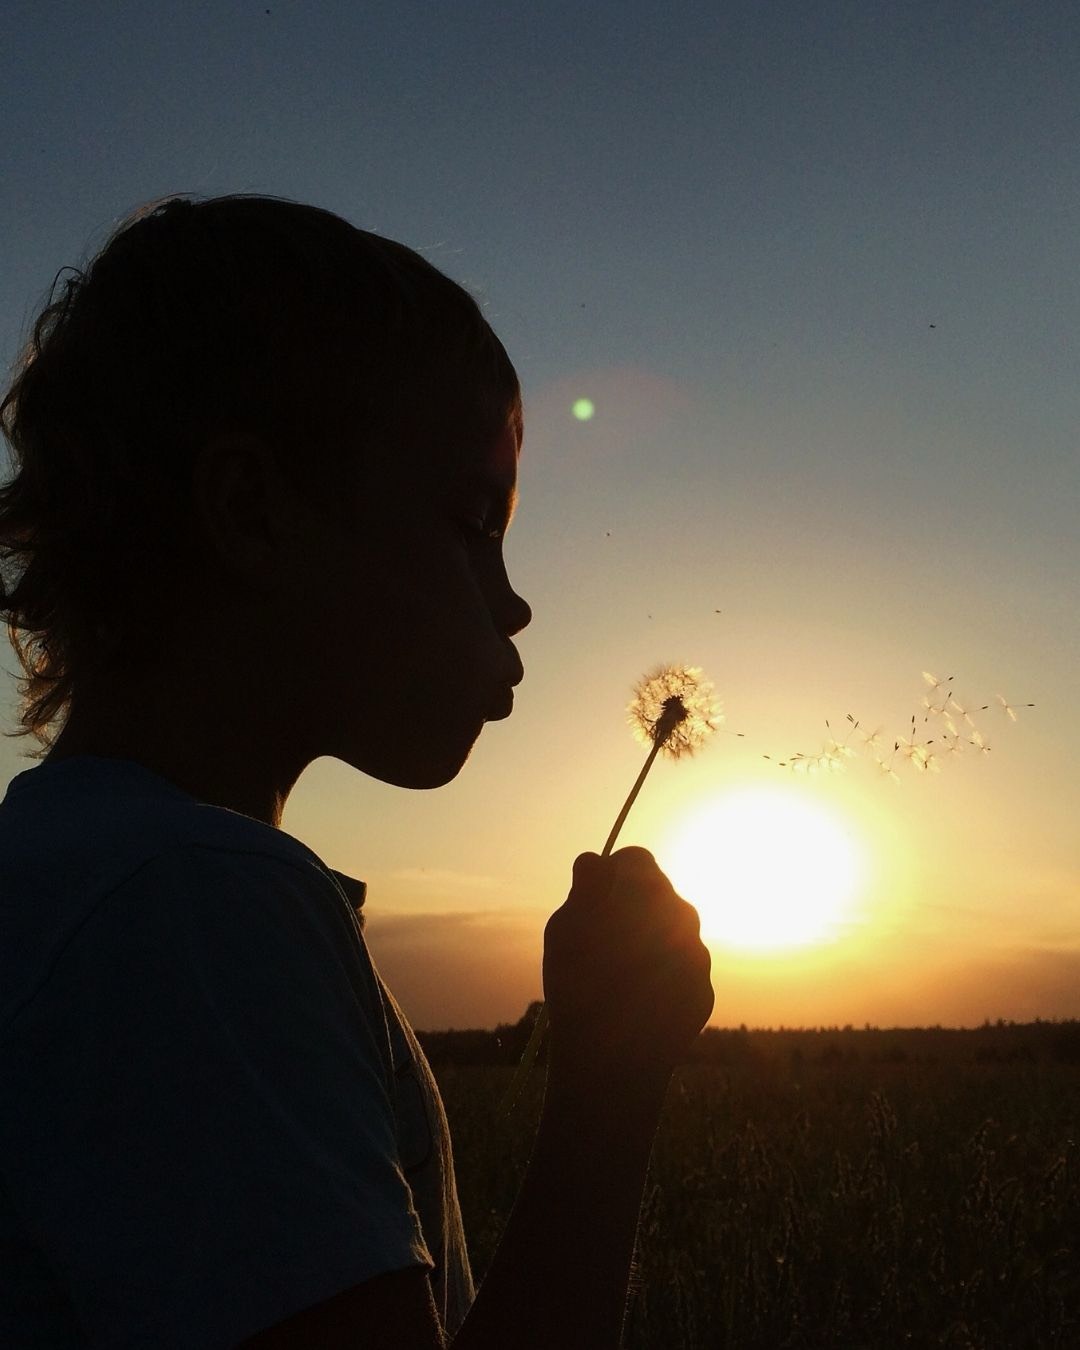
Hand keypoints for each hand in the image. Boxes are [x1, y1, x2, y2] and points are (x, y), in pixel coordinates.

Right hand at [542, 848, 713, 1084]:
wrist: (613, 1064)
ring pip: (671, 936)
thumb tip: (596, 861)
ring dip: (646, 944)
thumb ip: (585, 888)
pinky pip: (680, 974)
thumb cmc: (578, 987)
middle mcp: (684, 918)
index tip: (591, 899)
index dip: (610, 875)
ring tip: (612, 977)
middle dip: (629, 909)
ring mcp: (699, 958)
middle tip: (597, 939)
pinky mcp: (704, 993)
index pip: (635, 860)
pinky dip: (660, 980)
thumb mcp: (565, 928)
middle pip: (656, 896)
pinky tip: (633, 1004)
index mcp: (649, 891)